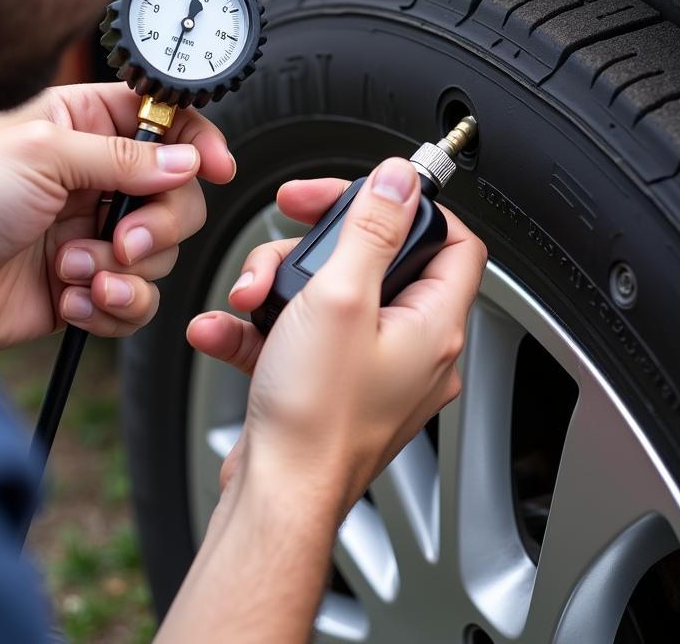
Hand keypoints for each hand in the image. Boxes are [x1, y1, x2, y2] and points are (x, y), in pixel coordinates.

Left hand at [0, 83, 234, 349]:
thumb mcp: (44, 153)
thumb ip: (124, 158)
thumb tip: (186, 162)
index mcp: (88, 130)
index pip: (167, 126)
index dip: (199, 144)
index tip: (217, 167)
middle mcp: (98, 183)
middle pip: (178, 199)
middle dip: (158, 225)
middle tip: (123, 237)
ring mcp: (94, 237)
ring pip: (160, 257)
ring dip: (122, 270)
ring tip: (72, 268)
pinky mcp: (85, 287)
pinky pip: (133, 302)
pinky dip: (110, 306)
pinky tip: (71, 297)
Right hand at [187, 159, 486, 515]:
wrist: (275, 501)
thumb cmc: (314, 419)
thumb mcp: (341, 297)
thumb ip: (372, 229)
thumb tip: (400, 180)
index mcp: (433, 324)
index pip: (455, 243)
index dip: (415, 208)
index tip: (372, 194)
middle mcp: (412, 349)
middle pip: (378, 263)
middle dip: (320, 246)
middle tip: (290, 231)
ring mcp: (370, 371)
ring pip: (331, 298)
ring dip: (281, 286)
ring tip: (249, 296)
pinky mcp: (331, 389)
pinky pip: (299, 339)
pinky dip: (262, 328)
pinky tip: (224, 329)